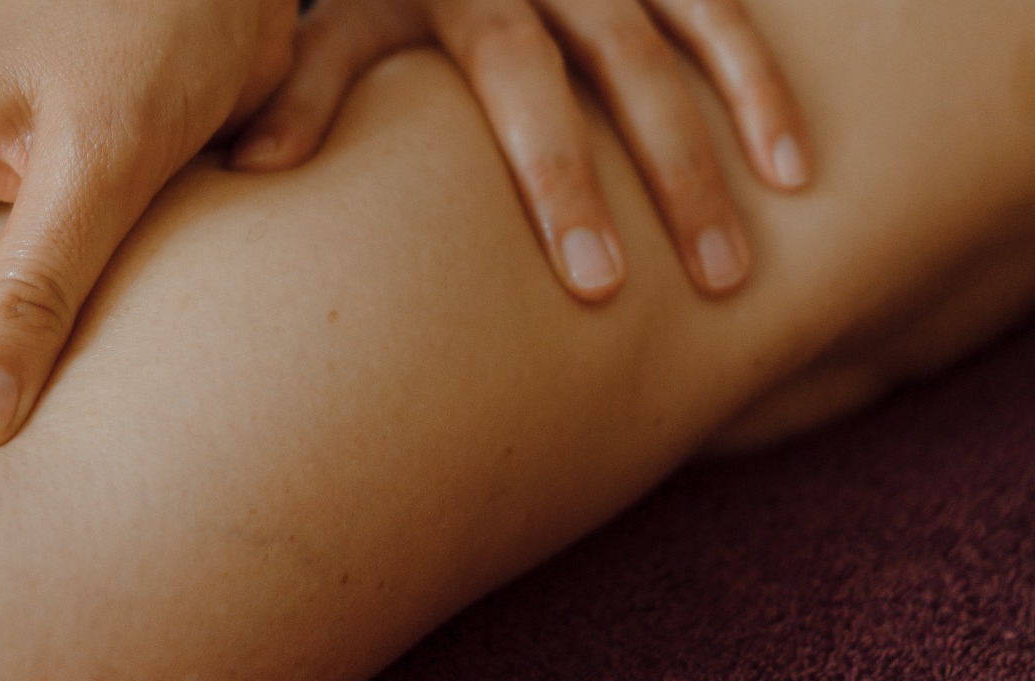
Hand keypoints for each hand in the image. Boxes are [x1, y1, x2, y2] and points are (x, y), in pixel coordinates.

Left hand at [230, 0, 809, 300]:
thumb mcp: (333, 25)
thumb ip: (301, 88)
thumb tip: (257, 167)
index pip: (514, 76)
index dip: (559, 173)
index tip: (595, 281)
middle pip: (621, 61)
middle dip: (669, 172)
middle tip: (710, 281)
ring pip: (689, 33)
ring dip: (734, 132)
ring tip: (765, 236)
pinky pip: (722, 5)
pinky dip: (761, 78)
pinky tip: (796, 164)